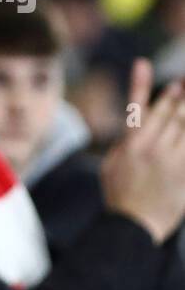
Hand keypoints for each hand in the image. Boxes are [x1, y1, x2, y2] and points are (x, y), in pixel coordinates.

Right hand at [101, 59, 184, 244]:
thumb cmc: (119, 195)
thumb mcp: (111, 165)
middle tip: (182, 81)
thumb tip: (137, 125)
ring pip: (184, 126)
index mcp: (129, 145)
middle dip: (176, 94)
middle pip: (168, 113)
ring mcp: (172, 159)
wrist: (135, 225)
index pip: (136, 107)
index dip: (141, 84)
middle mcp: (152, 148)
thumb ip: (125, 143)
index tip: (144, 65)